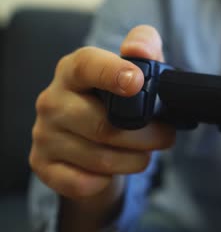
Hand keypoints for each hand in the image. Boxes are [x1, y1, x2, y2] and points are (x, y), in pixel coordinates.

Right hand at [29, 25, 174, 231]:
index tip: (136, 82)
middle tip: (166, 136)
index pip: (87, 66)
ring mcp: (44, 134)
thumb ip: (145, 49)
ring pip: (99, 158)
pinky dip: (106, 180)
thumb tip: (140, 49)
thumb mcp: (136, 71)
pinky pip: (81, 182)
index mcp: (73, 71)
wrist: (91, 141)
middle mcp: (52, 100)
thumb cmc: (117, 102)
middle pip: (103, 125)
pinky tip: (114, 170)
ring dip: (135, 160)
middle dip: (146, 136)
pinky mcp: (43, 165)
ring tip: (146, 153)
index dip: (112, 73)